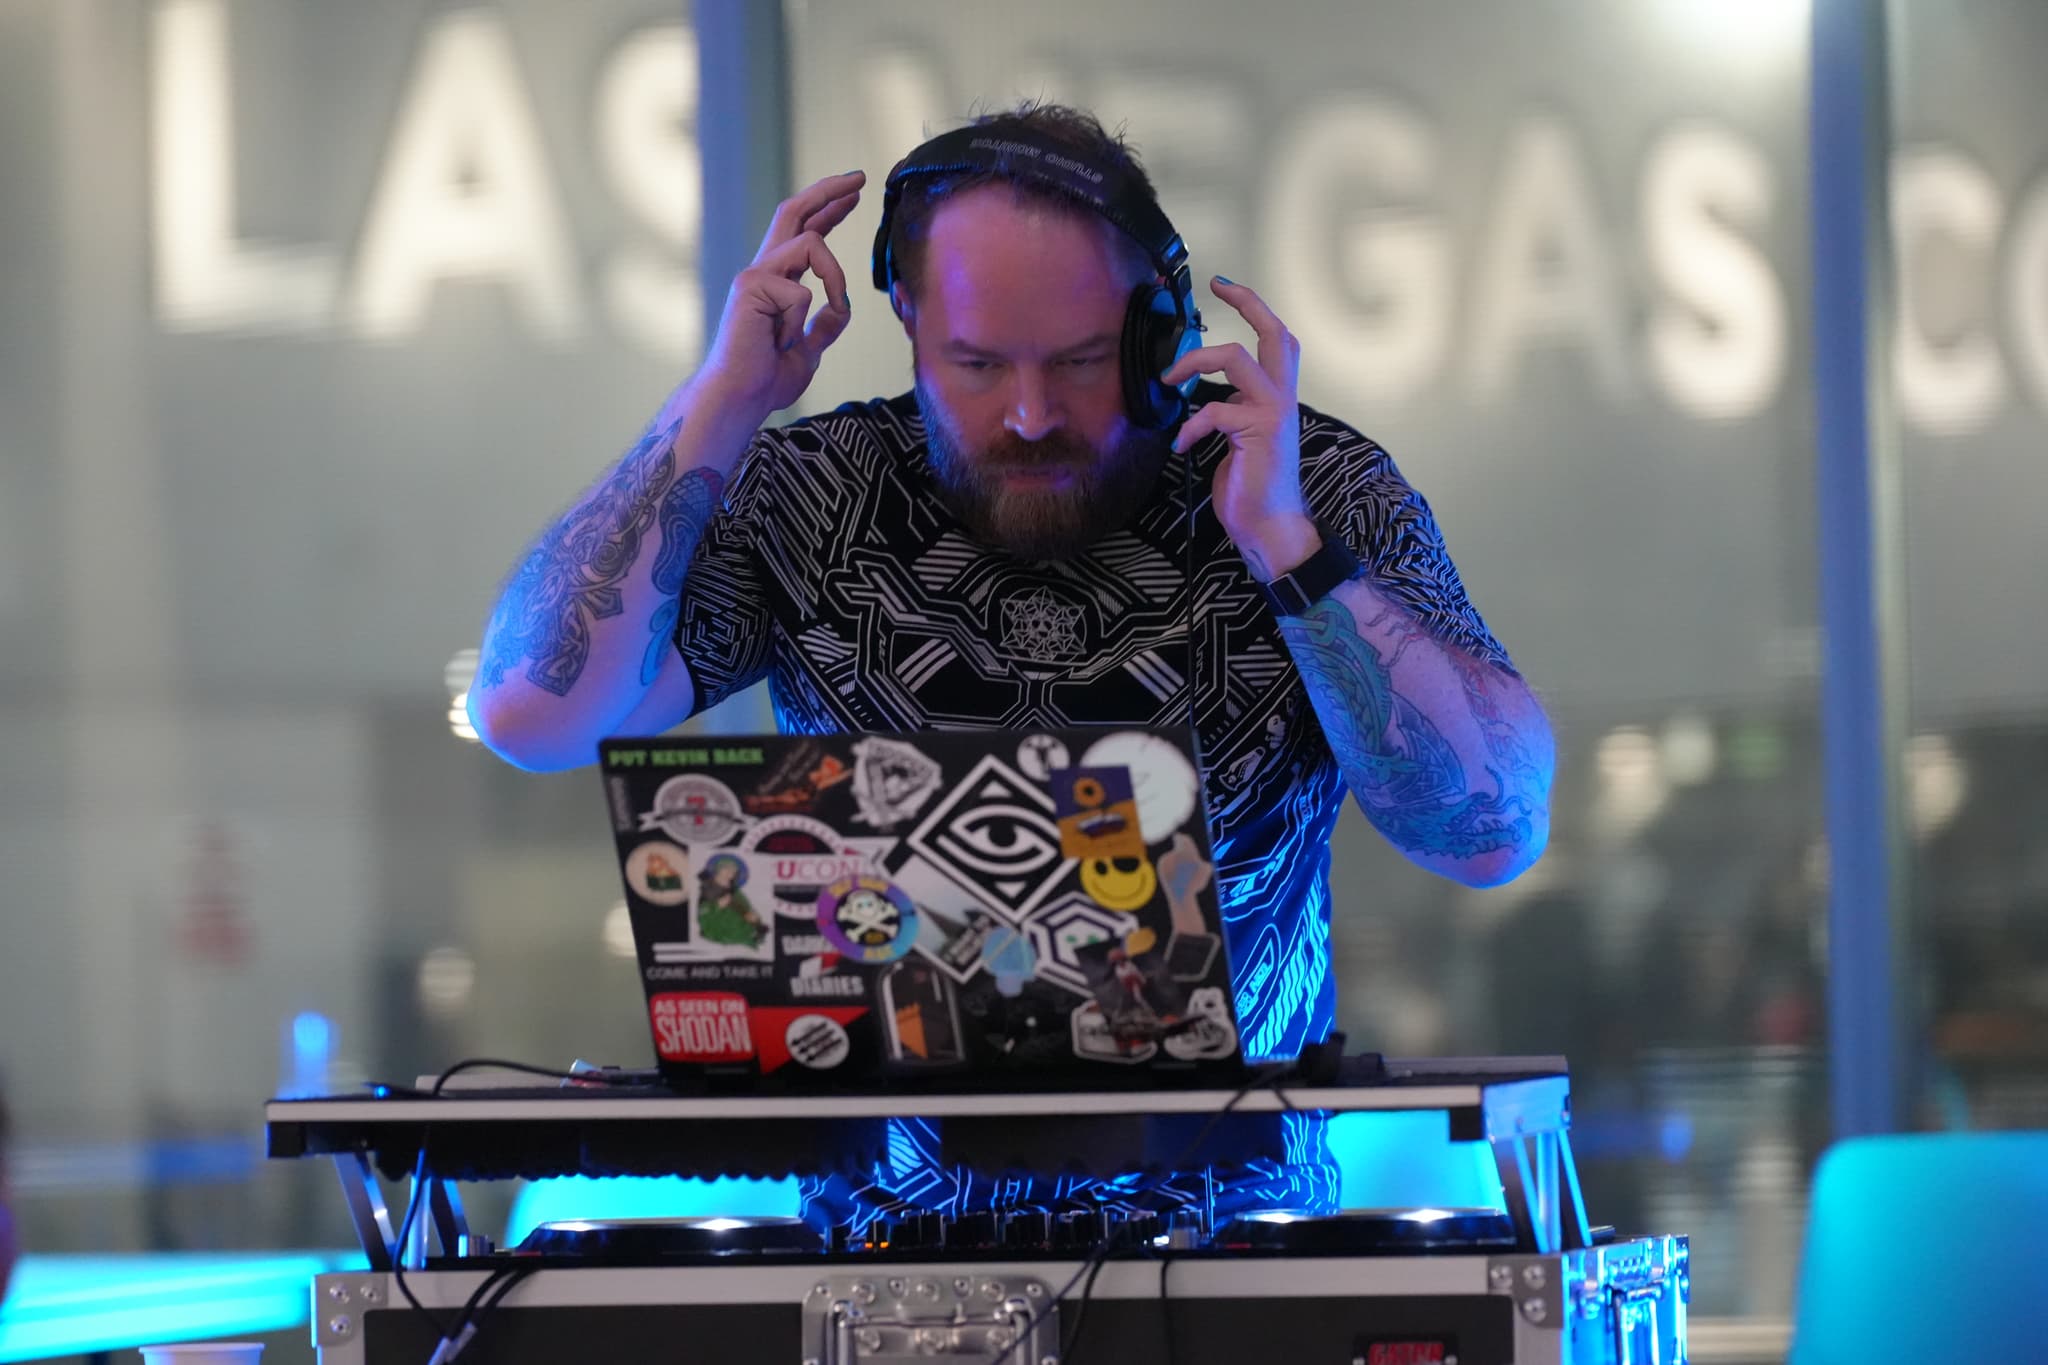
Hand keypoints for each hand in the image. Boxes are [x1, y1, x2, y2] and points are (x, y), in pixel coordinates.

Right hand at [698, 170, 864, 421]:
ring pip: (810, 243)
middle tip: (859, 178)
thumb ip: (824, 326)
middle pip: (794, 212)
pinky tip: (783, 340)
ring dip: (835, 275)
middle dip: (828, 191)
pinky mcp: (750, 287)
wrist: (741, 399)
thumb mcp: (810, 349)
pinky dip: (802, 321)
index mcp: (775, 282)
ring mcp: (754, 276)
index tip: (854, 194)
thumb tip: (842, 305)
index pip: (804, 233)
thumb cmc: (767, 379)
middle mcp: (763, 271)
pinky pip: (801, 292)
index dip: (829, 209)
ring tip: (835, 306)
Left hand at [1159, 277, 1318, 580]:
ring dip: (1196, 361)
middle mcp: (1282, 398)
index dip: (1253, 307)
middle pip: (1274, 334)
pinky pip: (1214, 412)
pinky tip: (1180, 445)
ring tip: (1169, 379)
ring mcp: (1272, 414)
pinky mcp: (1256, 433)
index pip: (1276, 339)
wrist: (1270, 526)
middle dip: (1246, 304)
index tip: (1224, 285)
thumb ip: (1231, 410)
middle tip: (1216, 288)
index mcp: (1278, 396)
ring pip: (1237, 358)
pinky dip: (1190, 426)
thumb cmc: (1253, 485)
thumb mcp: (1240, 438)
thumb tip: (1199, 394)